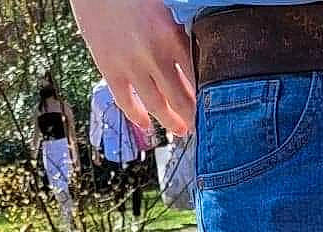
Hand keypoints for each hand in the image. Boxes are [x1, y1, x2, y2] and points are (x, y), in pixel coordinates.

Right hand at [70, 0, 195, 135]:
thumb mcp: (164, 9)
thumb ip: (177, 34)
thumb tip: (191, 62)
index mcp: (172, 35)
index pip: (198, 77)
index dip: (207, 96)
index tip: (212, 106)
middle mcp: (154, 55)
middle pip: (181, 98)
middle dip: (193, 115)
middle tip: (200, 124)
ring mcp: (131, 65)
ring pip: (157, 105)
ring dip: (171, 121)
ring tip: (180, 129)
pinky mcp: (109, 69)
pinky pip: (126, 102)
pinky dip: (137, 117)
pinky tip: (146, 124)